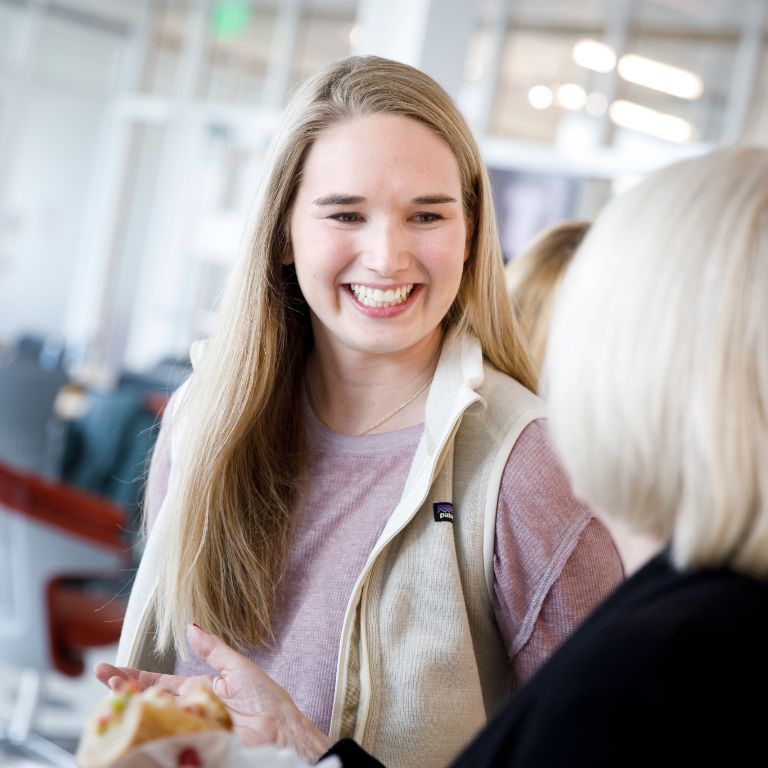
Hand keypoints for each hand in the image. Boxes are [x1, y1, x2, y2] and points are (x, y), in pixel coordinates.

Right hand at [93, 624, 331, 762]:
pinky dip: (148, 738)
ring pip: (151, 723)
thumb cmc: (266, 701)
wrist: (282, 730)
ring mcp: (187, 732)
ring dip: (131, 712)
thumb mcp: (237, 667)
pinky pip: (165, 744)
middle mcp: (187, 713)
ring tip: (116, 699)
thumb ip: (212, 649)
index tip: (107, 670)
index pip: (157, 683)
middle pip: (147, 703)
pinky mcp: (192, 749)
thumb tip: (190, 627)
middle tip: (106, 679)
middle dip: (124, 691)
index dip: (132, 676)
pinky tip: (134, 730)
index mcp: (196, 691)